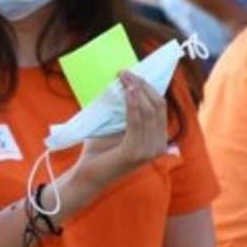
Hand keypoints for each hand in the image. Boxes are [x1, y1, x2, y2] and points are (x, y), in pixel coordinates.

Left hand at [75, 71, 167, 193]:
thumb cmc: (100, 150)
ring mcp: (149, 151)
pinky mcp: (135, 153)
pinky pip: (137, 122)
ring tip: (124, 77)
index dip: (148, 87)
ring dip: (136, 91)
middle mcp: (159, 146)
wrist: (87, 175)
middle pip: (157, 107)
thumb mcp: (116, 126)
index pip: (160, 107)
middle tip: (126, 72)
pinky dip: (132, 105)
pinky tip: (127, 93)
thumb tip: (127, 83)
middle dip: (142, 85)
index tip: (133, 72)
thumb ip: (124, 111)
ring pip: (149, 112)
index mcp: (158, 139)